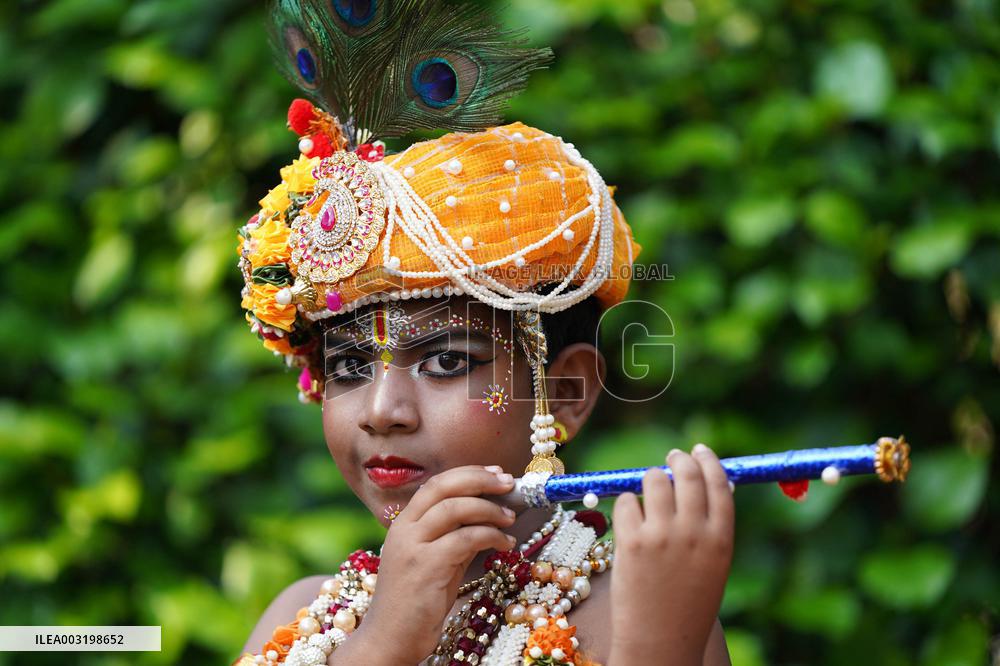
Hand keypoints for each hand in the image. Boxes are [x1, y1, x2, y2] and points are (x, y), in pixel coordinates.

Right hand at [354, 465, 516, 664]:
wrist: (390, 640)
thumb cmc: (416, 603)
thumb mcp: (435, 561)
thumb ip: (454, 536)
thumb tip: (488, 516)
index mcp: (404, 523)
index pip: (436, 483)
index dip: (468, 473)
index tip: (495, 473)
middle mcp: (404, 529)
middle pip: (444, 486)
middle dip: (480, 479)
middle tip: (508, 483)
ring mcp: (413, 547)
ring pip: (456, 508)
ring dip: (490, 509)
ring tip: (510, 519)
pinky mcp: (426, 567)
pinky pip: (465, 538)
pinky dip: (491, 535)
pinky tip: (506, 544)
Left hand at [609, 444, 733, 665]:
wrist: (660, 641)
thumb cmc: (688, 606)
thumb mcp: (713, 567)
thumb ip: (710, 528)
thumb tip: (703, 486)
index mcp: (722, 539)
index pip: (719, 483)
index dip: (709, 461)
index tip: (700, 451)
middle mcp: (694, 532)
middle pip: (688, 474)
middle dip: (679, 460)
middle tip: (672, 457)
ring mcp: (662, 535)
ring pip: (654, 480)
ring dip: (651, 480)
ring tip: (649, 494)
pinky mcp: (631, 541)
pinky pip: (627, 502)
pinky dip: (628, 505)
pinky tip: (630, 522)